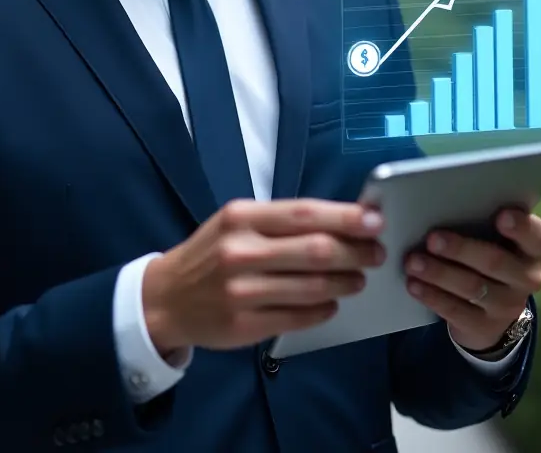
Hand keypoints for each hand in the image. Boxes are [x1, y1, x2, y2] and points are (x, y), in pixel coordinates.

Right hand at [142, 198, 385, 355]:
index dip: (346, 217)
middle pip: (316, 251)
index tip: (375, 220)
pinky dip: (324, 310)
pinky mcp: (245, 326)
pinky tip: (332, 303)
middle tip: (376, 253)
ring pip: (313, 287)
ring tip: (357, 279)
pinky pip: (299, 318)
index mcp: (242, 217)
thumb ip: (282, 221)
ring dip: (345, 283)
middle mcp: (241, 251)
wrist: (165, 298)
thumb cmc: (211, 252)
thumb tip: (342, 221)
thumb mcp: (237, 222)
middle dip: (355, 252)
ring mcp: (242, 291)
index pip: (305, 213)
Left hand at [404, 210, 540, 353]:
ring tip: (413, 262)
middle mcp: (527, 277)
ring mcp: (508, 305)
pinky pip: (456, 311)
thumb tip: (440, 205)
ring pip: (472, 287)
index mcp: (532, 248)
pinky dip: (432, 296)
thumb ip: (479, 222)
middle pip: (496, 261)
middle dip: (461, 249)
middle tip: (432, 239)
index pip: (535, 234)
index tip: (501, 216)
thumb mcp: (491, 239)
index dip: (520, 226)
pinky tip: (413, 285)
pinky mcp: (485, 327)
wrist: (488, 311)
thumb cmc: (485, 256)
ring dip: (439, 273)